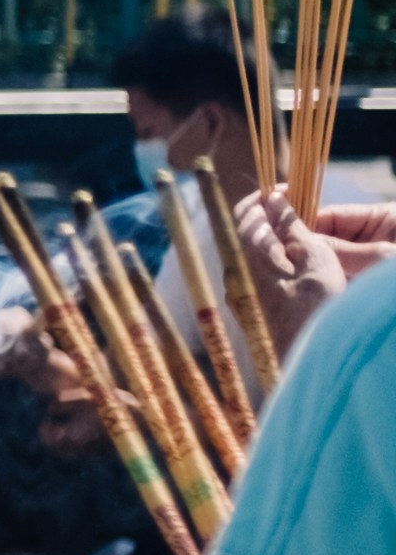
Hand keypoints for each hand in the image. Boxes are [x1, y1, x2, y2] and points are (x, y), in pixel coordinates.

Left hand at [237, 184, 364, 358]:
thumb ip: (291, 226)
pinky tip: (290, 268)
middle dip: (266, 218)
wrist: (312, 361)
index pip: (244, 213)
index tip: (283, 193)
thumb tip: (274, 199)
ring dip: (267, 241)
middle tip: (293, 213)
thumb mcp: (314, 257)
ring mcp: (238, 295)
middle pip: (244, 234)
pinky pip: (252, 275)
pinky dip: (267, 262)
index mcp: (248, 254)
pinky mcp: (247, 311)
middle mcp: (235, 273)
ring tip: (296, 239)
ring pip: (248, 255)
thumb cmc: (318, 307)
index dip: (262, 199)